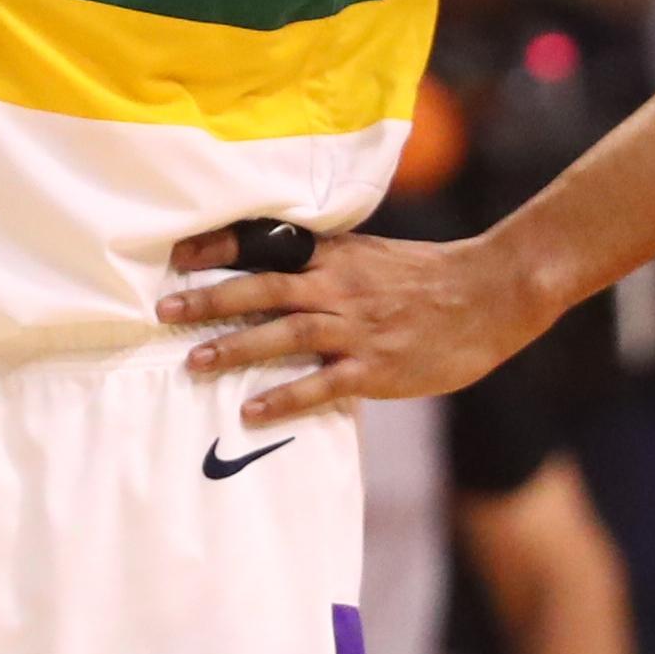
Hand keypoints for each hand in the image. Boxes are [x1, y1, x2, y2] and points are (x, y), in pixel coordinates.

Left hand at [159, 229, 553, 423]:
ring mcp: (356, 328)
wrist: (489, 294)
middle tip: (165, 310)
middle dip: (211, 299)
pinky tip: (251, 409)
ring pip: (284, 334)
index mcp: (335, 255)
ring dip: (235, 347)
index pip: (266, 244)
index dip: (219, 248)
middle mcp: (337, 287)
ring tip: (194, 361)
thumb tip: (281, 272)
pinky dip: (284, 396)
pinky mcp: (374, 367)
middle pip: (262, 288)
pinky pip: (321, 384)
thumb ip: (327, 264)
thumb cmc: (428, 277)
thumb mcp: (371, 257)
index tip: (177, 255)